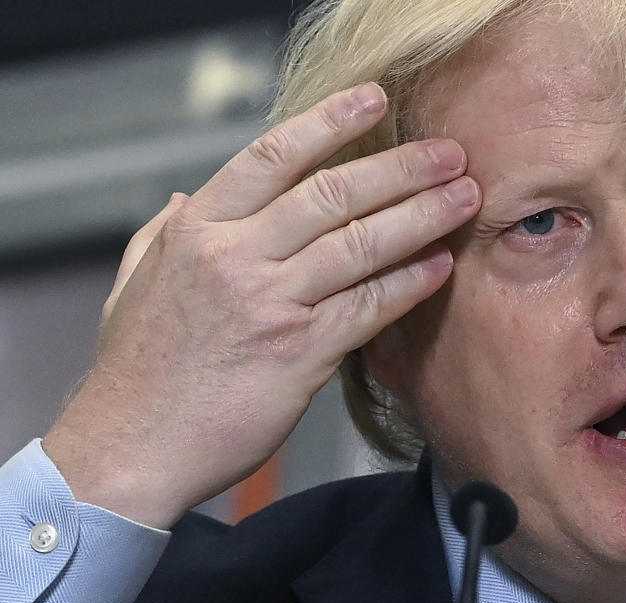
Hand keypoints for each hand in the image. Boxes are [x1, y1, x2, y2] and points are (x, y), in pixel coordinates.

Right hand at [44, 83, 479, 527]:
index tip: (374, 100)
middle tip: (449, 153)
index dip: (329, 122)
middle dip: (400, 168)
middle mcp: (235, 257)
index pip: (272, 157)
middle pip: (333, 194)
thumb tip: (184, 195)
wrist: (132, 449)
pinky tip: (441, 266)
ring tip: (464, 197)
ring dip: (421, 216)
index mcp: (197, 231)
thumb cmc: (136, 369)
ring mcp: (271, 305)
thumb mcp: (133, 283)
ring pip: (360, 245)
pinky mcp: (301, 355)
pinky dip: (409, 284)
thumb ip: (163, 233)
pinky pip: (368, 308)